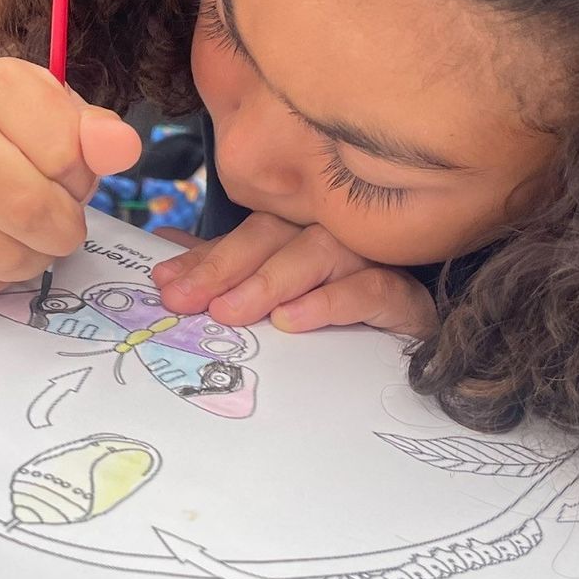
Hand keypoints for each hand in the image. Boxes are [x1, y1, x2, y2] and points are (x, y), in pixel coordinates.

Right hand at [0, 57, 140, 297]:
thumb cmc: (23, 136)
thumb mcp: (68, 120)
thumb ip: (101, 136)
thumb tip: (121, 147)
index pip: (64, 155)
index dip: (80, 179)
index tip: (69, 175)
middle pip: (25, 210)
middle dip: (62, 231)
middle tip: (60, 223)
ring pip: (0, 258)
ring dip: (31, 259)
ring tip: (26, 234)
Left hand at [150, 213, 436, 336]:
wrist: (414, 346)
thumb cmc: (341, 313)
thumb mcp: (275, 296)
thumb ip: (226, 273)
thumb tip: (164, 262)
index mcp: (299, 232)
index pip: (245, 235)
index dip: (204, 258)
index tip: (164, 284)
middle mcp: (333, 236)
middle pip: (275, 234)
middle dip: (225, 266)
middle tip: (187, 300)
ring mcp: (372, 261)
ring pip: (320, 252)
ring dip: (272, 281)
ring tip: (233, 312)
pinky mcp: (406, 297)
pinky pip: (370, 288)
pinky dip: (329, 302)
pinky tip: (293, 320)